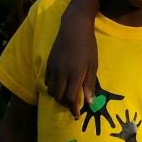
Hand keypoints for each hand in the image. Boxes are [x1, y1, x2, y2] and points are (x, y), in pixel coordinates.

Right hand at [45, 0, 98, 118]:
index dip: (74, 109)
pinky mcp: (48, 64)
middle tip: (74, 105)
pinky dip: (53, 87)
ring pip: (51, 91)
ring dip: (59, 96)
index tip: (77, 114)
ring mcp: (53, 68)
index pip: (71, 98)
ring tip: (68, 95)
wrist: (74, 27)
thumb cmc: (88, 44)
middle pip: (59, 97)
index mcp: (75, 73)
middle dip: (66, 104)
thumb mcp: (93, 64)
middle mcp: (61, 73)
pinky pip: (48, 82)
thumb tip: (90, 102)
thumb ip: (89, 83)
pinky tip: (62, 84)